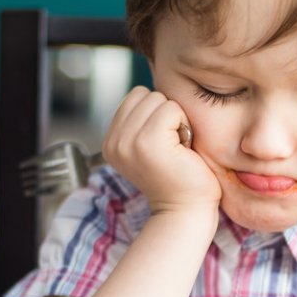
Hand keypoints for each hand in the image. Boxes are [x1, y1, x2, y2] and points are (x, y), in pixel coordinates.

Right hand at [103, 87, 221, 216]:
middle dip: (166, 114)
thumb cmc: (179, 177)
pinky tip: (182, 150)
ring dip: (176, 120)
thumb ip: (143, 119)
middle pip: (147, 94)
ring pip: (160, 99)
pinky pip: (172, 109)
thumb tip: (156, 86)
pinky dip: (184, 125)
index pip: (136, 96)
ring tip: (176, 148)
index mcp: (111, 140)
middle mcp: (114, 141)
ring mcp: (128, 142)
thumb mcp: (150, 145)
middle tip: (172, 147)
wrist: (186, 210)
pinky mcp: (148, 142)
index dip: (157, 113)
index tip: (164, 143)